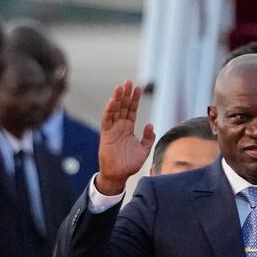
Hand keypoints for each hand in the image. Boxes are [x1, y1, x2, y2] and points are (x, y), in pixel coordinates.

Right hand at [94, 80, 153, 195]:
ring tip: (120, 87)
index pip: (132, 110)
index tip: (137, 87)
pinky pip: (107, 120)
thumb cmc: (129, 164)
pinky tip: (112, 101)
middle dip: (126, 94)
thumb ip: (148, 137)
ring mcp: (112, 130)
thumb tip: (150, 124)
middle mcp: (120, 126)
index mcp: (129, 128)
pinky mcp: (106, 135)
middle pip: (123, 107)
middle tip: (128, 81)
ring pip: (114, 110)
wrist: (118, 175)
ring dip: (117, 99)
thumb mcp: (144, 150)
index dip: (134, 99)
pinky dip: (109, 111)